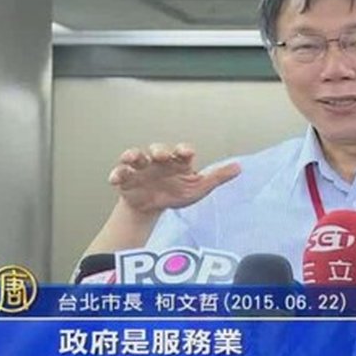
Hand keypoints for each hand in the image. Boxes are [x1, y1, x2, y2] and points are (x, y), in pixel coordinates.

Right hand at [107, 143, 240, 214]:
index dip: (184, 150)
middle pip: (158, 149)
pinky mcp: (127, 178)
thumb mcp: (198, 188)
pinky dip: (117, 174)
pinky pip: (120, 173)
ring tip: (131, 159)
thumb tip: (239, 167)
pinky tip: (115, 179)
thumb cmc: (177, 193)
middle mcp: (159, 161)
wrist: (154, 206)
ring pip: (136, 156)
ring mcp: (142, 168)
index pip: (182, 151)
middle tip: (160, 155)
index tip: (185, 153)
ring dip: (133, 155)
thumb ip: (217, 177)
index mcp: (178, 162)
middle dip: (158, 150)